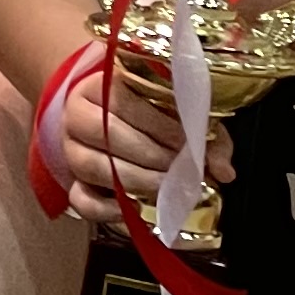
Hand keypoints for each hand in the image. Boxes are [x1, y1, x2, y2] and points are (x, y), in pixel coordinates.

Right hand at [45, 52, 231, 228]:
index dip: (158, 125)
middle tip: (180, 168)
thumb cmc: (148, 109)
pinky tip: (135, 207)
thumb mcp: (178, 111)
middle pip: (107, 135)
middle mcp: (76, 114)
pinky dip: (106, 209)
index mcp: (99, 85)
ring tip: (165, 185)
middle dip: (150, 155)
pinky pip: (80, 199)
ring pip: (91, 166)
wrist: (107, 115)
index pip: (123, 101)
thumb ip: (206, 135)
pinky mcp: (71, 180)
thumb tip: (224, 171)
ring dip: (133, 179)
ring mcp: (70, 149)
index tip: (186, 143)